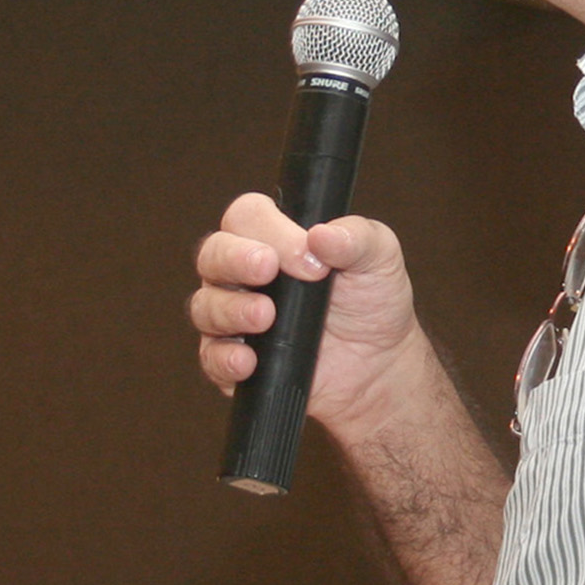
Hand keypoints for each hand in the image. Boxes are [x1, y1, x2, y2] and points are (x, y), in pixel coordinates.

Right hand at [189, 194, 422, 431]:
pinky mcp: (231, 360)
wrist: (379, 367)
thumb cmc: (372, 303)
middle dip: (235, 259)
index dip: (270, 229)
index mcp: (274, 238)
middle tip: (266, 269)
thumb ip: (356, 238)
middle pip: (213, 254)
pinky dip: (224, 358)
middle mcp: (244, 274)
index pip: (247, 216)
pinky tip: (248, 360)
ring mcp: (234, 317)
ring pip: (205, 305)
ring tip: (265, 317)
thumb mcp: (379, 259)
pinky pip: (211, 357)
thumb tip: (323, 234)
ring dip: (230, 309)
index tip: (307, 254)